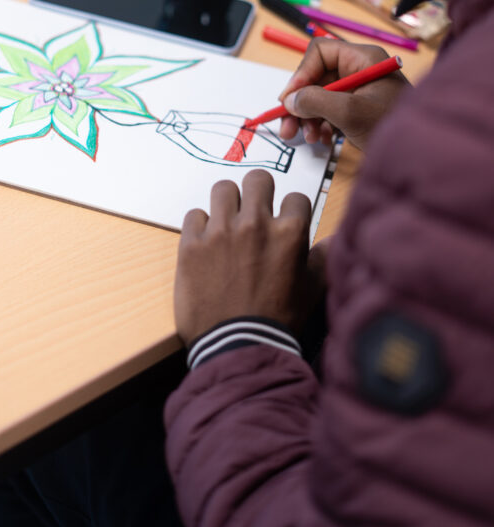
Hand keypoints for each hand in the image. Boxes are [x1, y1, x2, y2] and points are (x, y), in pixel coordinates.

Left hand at [174, 170, 319, 346]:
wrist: (238, 347)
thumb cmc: (279, 321)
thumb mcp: (312, 290)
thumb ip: (323, 258)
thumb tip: (335, 238)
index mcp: (289, 232)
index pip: (296, 197)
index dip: (291, 211)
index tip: (285, 224)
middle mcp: (254, 223)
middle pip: (258, 179)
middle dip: (259, 193)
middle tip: (254, 212)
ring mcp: (220, 232)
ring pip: (222, 188)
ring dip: (227, 203)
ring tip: (227, 223)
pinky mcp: (191, 245)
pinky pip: (194, 215)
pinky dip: (200, 227)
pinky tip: (206, 244)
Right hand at [277, 40, 409, 151]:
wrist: (421, 155)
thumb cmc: (392, 126)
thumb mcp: (350, 112)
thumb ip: (316, 102)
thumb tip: (290, 101)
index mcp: (362, 59)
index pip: (320, 53)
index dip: (301, 74)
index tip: (289, 99)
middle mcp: (359, 70)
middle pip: (317, 77)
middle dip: (301, 102)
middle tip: (287, 127)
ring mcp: (359, 90)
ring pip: (320, 96)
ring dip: (308, 117)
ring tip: (307, 138)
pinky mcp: (359, 108)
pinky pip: (330, 109)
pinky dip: (321, 124)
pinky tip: (321, 139)